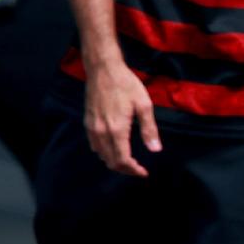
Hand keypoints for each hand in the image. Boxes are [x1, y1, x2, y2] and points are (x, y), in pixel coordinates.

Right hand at [84, 60, 158, 176]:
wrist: (103, 70)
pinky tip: (115, 148)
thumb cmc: (126, 85)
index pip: (122, 160)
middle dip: (125, 169)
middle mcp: (101, 133)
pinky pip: (94, 145)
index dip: (133, 170)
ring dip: (114, 161)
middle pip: (110, 161)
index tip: (144, 172)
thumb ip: (149, 129)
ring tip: (129, 161)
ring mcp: (91, 129)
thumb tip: (156, 150)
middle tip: (138, 169)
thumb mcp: (144, 105)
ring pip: (101, 155)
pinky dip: (105, 152)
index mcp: (116, 130)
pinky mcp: (87, 124)